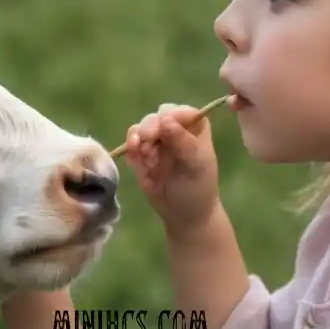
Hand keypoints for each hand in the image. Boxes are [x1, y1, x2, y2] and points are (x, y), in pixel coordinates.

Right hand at [124, 103, 220, 235]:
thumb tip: (165, 119)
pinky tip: (134, 153)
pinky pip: (132, 144)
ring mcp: (156, 142)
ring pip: (141, 128)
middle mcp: (174, 130)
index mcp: (194, 128)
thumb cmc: (198, 188)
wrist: (184, 216)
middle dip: (150, 126)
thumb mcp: (196, 166)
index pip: (180, 112)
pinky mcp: (141, 154)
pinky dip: (131, 147)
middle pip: (157, 116)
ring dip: (140, 137)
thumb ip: (183, 142)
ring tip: (144, 153)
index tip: (164, 126)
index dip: (170, 116)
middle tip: (147, 139)